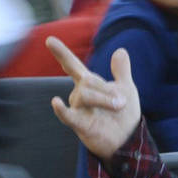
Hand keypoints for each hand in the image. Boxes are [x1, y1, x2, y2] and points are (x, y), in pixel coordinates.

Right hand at [46, 37, 140, 161]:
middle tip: (122, 101)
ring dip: (104, 99)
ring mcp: (78, 110)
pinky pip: (68, 116)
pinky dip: (61, 110)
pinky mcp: (79, 125)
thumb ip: (121, 70)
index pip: (72, 66)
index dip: (61, 53)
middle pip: (87, 82)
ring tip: (118, 106)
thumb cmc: (123, 114)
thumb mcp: (126, 88)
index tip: (49, 39)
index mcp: (89, 84)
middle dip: (106, 90)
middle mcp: (80, 95)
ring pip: (84, 96)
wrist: (128, 138)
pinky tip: (55, 102)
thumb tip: (120, 50)